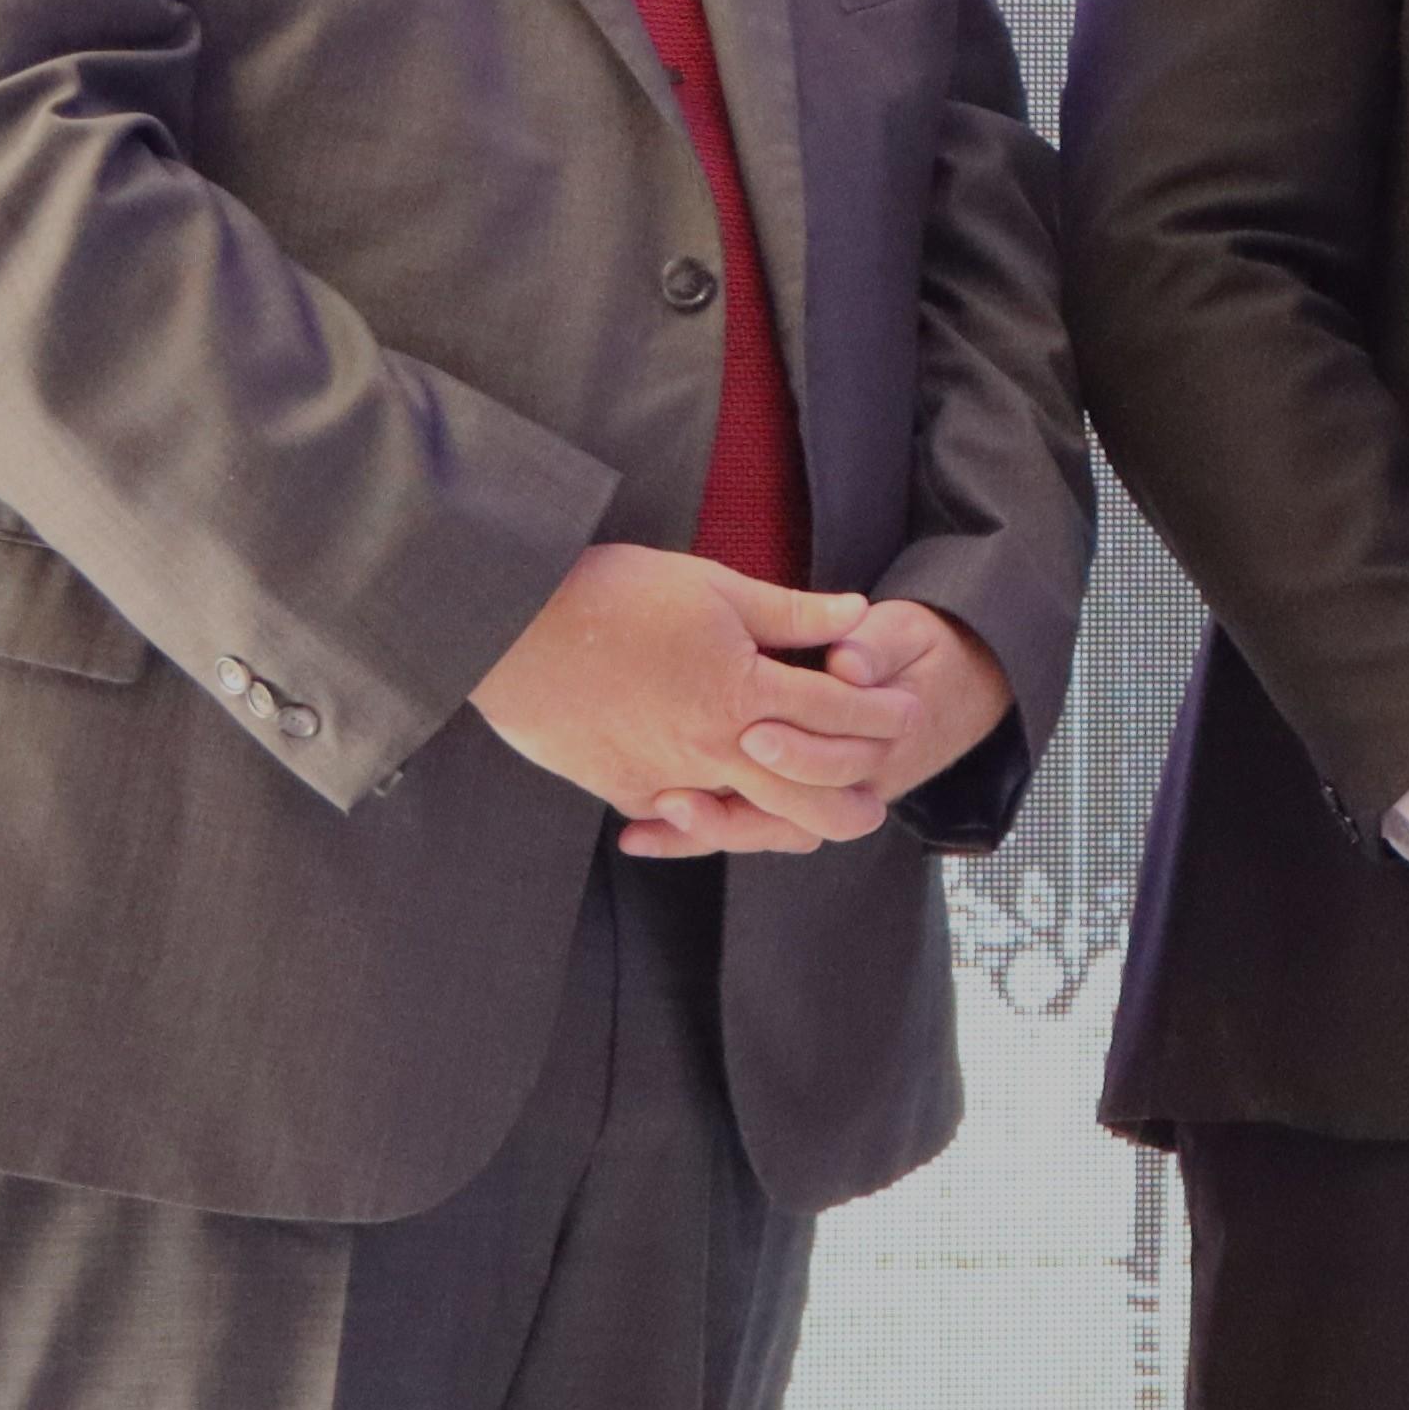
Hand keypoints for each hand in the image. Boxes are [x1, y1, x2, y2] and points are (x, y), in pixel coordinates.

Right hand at [475, 543, 912, 846]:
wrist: (504, 625)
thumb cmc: (610, 592)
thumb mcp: (712, 585)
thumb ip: (789, 612)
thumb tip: (856, 612)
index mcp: (745, 691)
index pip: (842, 714)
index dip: (882, 713)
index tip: (903, 710)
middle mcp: (714, 747)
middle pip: (814, 799)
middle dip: (857, 800)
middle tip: (879, 792)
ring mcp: (667, 777)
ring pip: (752, 823)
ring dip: (792, 822)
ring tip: (818, 814)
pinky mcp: (622, 789)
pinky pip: (683, 820)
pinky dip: (711, 820)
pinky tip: (726, 810)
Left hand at [623, 596, 1020, 856]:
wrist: (934, 690)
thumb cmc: (915, 655)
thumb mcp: (910, 634)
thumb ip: (878, 644)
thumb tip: (848, 664)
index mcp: (885, 746)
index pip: (840, 768)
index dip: (798, 756)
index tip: (753, 734)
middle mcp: (850, 786)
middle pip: (791, 823)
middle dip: (735, 813)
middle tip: (680, 794)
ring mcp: (816, 797)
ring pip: (762, 834)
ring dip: (709, 831)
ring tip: (658, 810)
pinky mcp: (783, 799)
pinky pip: (738, 827)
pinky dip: (689, 835)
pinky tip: (640, 833)